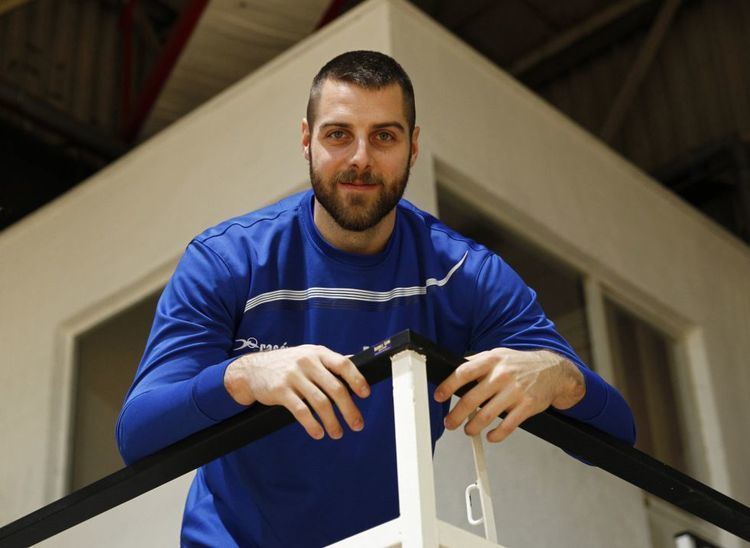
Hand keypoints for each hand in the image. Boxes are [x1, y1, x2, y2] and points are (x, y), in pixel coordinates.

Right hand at [224, 345, 370, 439]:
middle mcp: (307, 362)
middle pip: (335, 388)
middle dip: (349, 409)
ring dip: (332, 422)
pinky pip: (301, 411)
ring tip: (337, 433)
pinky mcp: (280, 391)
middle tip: (357, 424)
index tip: (365, 395)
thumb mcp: (308, 355)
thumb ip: (329, 363)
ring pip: (320, 403)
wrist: (252, 370)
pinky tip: (318, 433)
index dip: (357, 380)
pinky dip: (312, 425)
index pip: (343, 364)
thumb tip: (355, 369)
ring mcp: (293, 376)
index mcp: (318, 353)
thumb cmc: (287, 364)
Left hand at [434, 348, 584, 442]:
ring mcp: (515, 391)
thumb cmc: (520, 364)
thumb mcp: (498, 355)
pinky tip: (490, 435)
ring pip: (486, 415)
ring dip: (473, 427)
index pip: (463, 373)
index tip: (439, 396)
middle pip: (471, 399)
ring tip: (468, 430)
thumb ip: (477, 361)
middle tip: (449, 423)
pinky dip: (496, 435)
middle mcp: (502, 375)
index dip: (448, 386)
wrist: (553, 371)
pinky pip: (507, 426)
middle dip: (456, 415)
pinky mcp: (527, 406)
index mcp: (491, 361)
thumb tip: (454, 368)